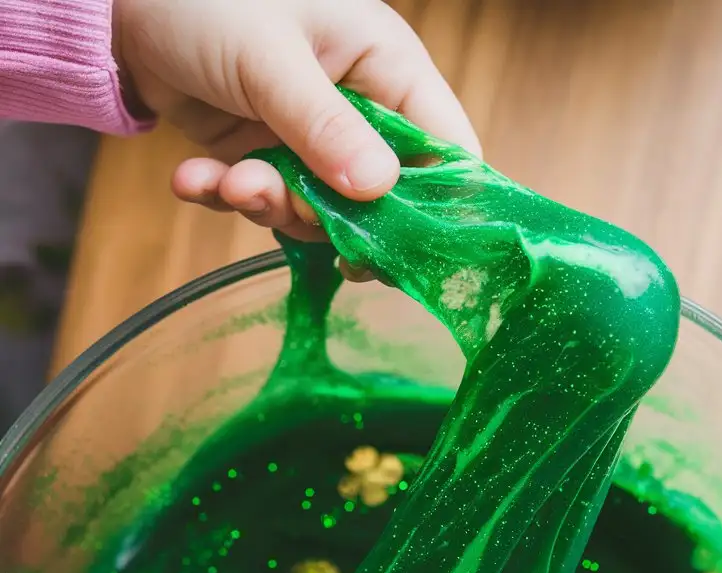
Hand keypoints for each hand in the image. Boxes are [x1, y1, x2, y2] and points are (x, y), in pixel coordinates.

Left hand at [114, 0, 480, 246]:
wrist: (123, 2)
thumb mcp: (271, 61)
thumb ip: (325, 128)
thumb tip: (380, 190)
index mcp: (386, 66)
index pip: (445, 147)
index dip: (435, 205)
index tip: (398, 246)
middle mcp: (359, 108)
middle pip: (379, 198)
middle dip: (326, 213)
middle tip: (276, 199)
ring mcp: (311, 138)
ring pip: (318, 209)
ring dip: (267, 205)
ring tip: (228, 181)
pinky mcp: (265, 156)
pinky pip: (264, 201)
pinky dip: (227, 197)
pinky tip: (193, 178)